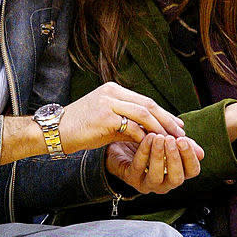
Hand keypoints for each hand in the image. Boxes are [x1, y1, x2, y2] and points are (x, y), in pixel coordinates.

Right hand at [59, 82, 185, 153]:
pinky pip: (132, 127)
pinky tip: (153, 147)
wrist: (54, 131)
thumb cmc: (78, 128)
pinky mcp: (106, 117)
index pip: (144, 101)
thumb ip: (125, 122)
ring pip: (144, 114)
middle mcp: (112, 92)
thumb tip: (147, 132)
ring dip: (161, 129)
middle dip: (167, 120)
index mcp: (112, 90)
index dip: (164, 113)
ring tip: (172, 141)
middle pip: (148, 105)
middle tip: (182, 133)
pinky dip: (145, 137)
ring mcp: (109, 103)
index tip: (177, 125)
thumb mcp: (105, 121)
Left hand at [105, 133, 203, 194]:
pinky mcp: (131, 179)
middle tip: (171, 140)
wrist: (123, 142)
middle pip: (177, 178)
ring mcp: (147, 184)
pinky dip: (144, 151)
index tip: (183, 140)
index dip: (190, 157)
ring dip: (159, 156)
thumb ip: (182, 144)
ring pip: (156, 176)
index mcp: (178, 173)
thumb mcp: (168, 140)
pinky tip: (147, 138)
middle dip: (175, 158)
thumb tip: (200, 152)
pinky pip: (139, 166)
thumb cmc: (149, 142)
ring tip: (158, 138)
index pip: (192, 171)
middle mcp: (165, 183)